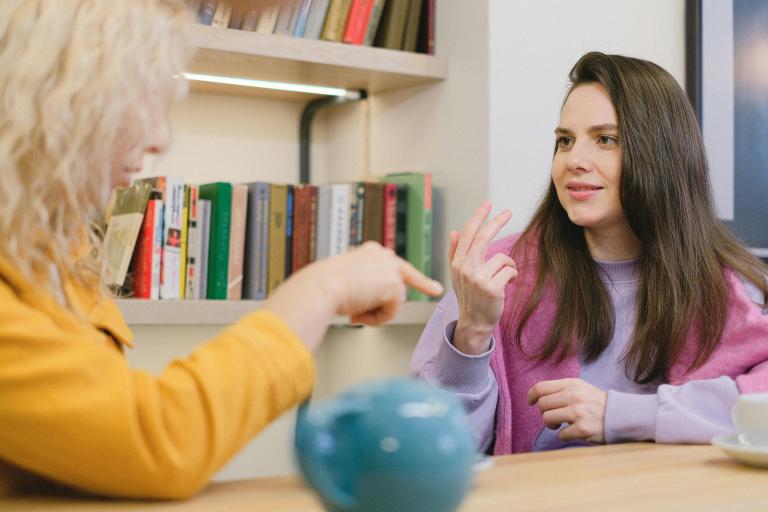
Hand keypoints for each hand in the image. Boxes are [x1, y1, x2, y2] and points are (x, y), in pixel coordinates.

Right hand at [263, 242, 442, 349]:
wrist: (322, 286)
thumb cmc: (326, 287)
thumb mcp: (347, 281)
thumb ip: (364, 288)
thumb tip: (366, 307)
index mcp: (371, 252)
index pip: (396, 265)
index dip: (416, 278)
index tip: (435, 285)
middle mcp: (383, 255)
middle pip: (404, 280)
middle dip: (424, 284)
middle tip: (437, 289)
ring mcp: (390, 268)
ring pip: (394, 301)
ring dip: (376, 311)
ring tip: (354, 311)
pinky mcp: (394, 284)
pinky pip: (392, 311)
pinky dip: (376, 317)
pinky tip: (359, 312)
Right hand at [450, 201, 515, 354]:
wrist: (474, 323)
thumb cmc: (469, 296)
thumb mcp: (458, 274)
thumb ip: (455, 252)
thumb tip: (453, 231)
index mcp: (457, 263)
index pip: (467, 234)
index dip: (478, 217)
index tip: (488, 204)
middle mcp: (465, 268)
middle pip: (483, 237)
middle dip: (496, 222)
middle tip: (508, 212)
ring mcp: (478, 278)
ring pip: (502, 257)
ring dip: (509, 265)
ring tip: (504, 276)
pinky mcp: (492, 287)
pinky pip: (510, 270)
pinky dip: (513, 275)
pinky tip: (507, 284)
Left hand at [527, 379, 607, 443]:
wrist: (621, 416)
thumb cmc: (596, 403)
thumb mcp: (580, 388)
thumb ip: (561, 389)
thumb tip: (537, 396)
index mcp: (572, 384)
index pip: (541, 387)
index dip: (531, 395)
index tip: (530, 402)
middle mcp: (574, 396)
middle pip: (542, 404)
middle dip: (543, 412)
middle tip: (554, 416)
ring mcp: (578, 413)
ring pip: (547, 418)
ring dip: (551, 424)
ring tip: (561, 424)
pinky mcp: (582, 429)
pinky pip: (560, 434)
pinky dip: (565, 435)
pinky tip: (574, 431)